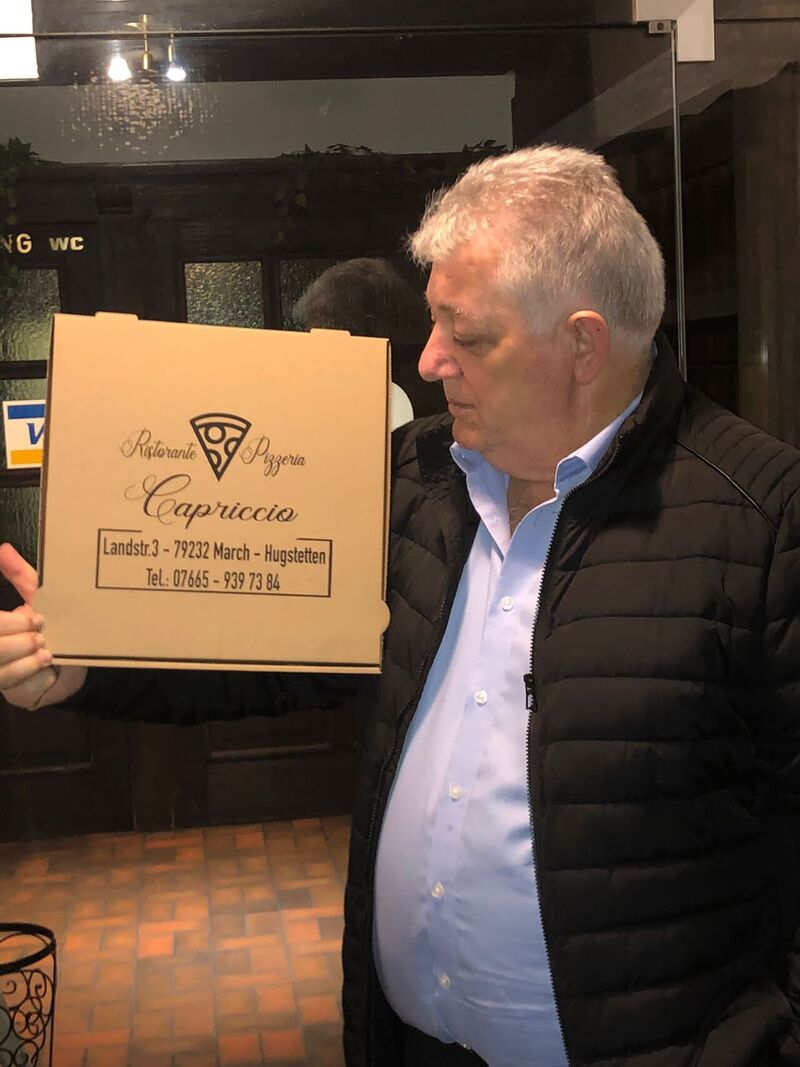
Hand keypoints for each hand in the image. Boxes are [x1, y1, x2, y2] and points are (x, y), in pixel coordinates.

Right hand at [0, 543, 86, 709]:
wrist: (81, 660)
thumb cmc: (57, 625)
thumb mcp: (40, 598)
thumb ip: (20, 576)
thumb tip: (3, 548)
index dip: (10, 624)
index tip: (38, 619)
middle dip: (19, 642)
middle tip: (42, 637)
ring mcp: (3, 679)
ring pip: (2, 674)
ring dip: (28, 662)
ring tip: (47, 654)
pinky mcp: (18, 697)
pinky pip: (22, 690)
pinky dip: (38, 679)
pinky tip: (50, 671)